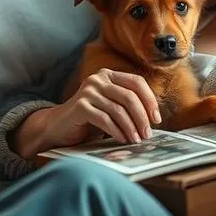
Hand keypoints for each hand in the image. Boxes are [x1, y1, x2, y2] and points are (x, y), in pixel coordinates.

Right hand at [28, 69, 161, 155]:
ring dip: (131, 128)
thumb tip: (153, 119)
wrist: (58, 127)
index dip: (150, 100)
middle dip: (142, 118)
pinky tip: (122, 140)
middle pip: (129, 96)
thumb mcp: (111, 107)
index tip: (156, 119)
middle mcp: (98, 79)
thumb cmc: (89, 119)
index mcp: (108, 75)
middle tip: (147, 134)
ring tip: (136, 140)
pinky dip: (116, 132)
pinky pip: (104, 119)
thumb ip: (127, 106)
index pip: (136, 82)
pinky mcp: (80, 106)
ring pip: (118, 110)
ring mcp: (87, 91)